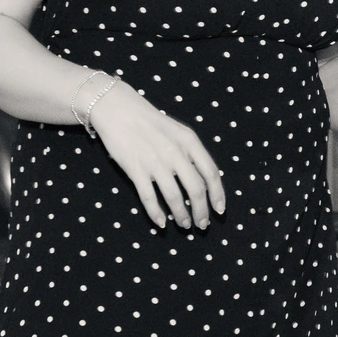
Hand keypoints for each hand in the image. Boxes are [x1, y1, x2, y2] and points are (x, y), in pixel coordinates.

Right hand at [90, 85, 225, 229]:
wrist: (118, 110)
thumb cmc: (151, 123)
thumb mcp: (179, 132)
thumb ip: (193, 154)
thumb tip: (205, 182)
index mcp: (190, 142)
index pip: (211, 173)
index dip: (218, 194)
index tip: (219, 210)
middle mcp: (175, 153)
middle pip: (196, 189)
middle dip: (202, 211)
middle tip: (202, 224)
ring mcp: (155, 162)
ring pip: (174, 197)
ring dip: (181, 216)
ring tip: (185, 225)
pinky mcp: (135, 169)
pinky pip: (149, 198)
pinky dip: (156, 214)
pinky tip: (161, 223)